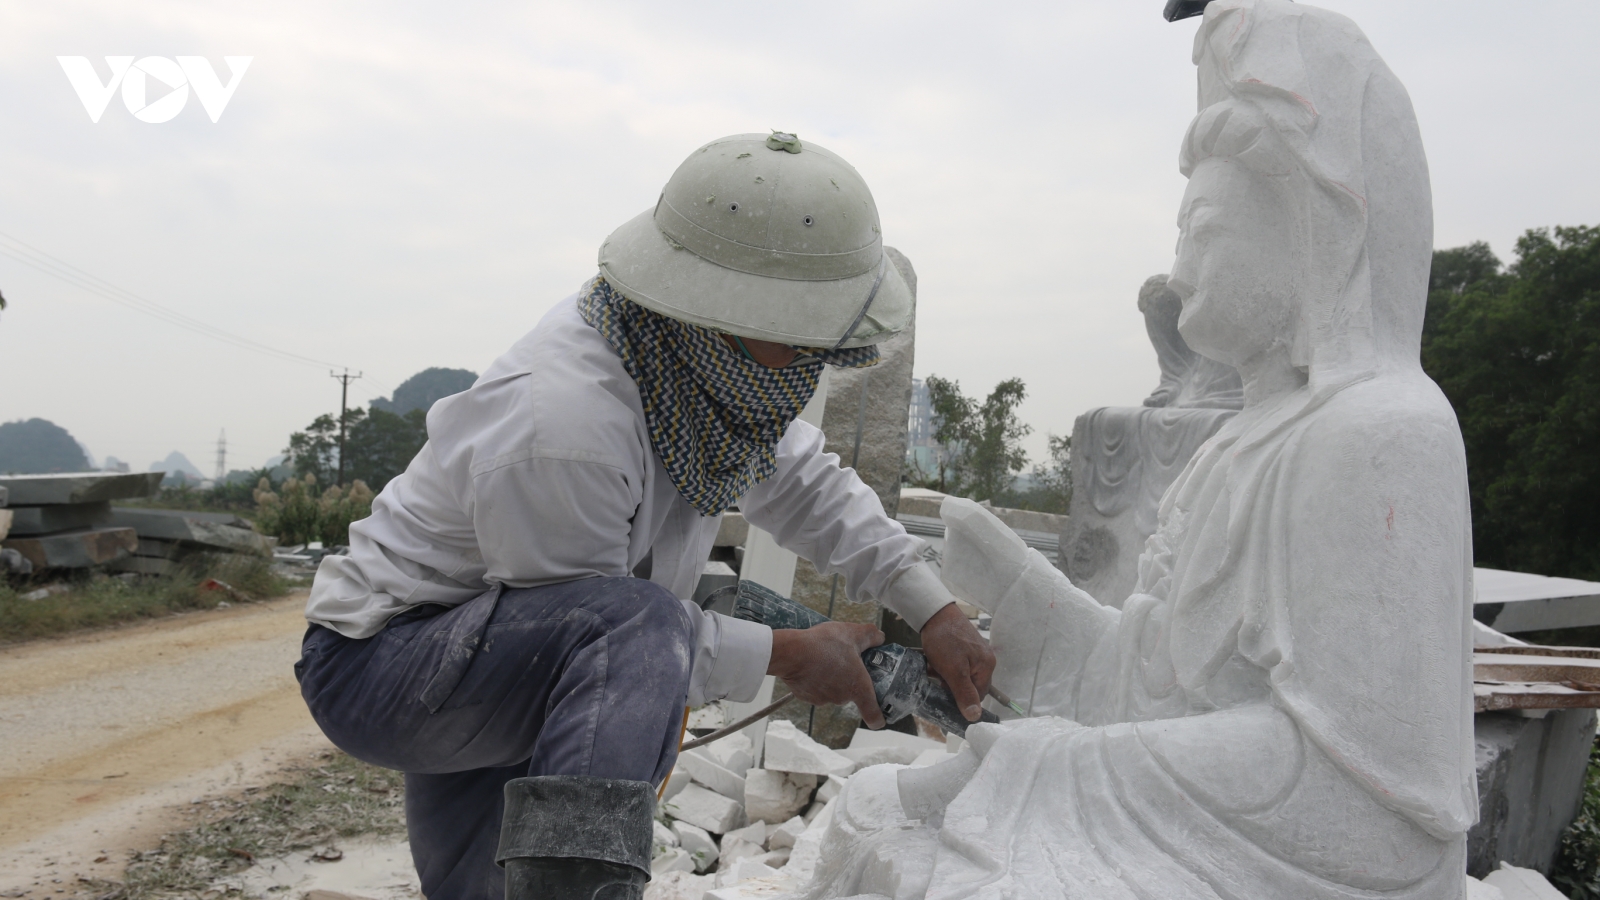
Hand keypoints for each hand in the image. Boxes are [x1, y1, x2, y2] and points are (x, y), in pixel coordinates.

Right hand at [767, 622, 886, 728]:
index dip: (879, 717)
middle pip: (851, 692)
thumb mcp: (853, 633)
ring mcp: (823, 699)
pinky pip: (816, 689)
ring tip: (824, 657)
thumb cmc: (825, 645)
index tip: (880, 714)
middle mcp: (842, 698)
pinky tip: (811, 664)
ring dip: (831, 677)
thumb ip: (871, 635)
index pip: (874, 715)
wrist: (791, 652)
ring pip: (833, 689)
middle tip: (844, 659)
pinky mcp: (807, 697)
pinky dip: (815, 679)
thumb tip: (880, 637)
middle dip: (849, 678)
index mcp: (858, 687)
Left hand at [918, 603, 994, 721]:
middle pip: (969, 686)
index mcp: (987, 666)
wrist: (934, 612)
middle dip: (952, 685)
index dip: (960, 698)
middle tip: (938, 676)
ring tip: (934, 666)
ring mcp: (975, 653)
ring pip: (960, 677)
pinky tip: (934, 661)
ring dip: (946, 676)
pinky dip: (944, 666)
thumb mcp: (954, 671)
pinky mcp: (964, 648)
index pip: (978, 696)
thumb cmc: (945, 639)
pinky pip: (956, 666)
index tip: (944, 691)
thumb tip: (975, 717)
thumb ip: (965, 694)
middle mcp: (985, 660)